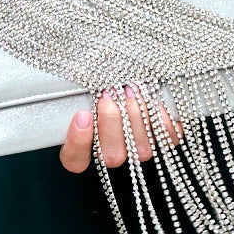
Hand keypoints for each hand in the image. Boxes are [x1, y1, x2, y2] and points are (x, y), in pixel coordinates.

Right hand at [58, 89, 177, 174]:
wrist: (134, 73)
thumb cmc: (104, 78)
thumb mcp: (83, 83)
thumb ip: (75, 93)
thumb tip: (65, 85)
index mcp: (85, 145)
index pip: (76, 161)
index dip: (79, 142)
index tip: (82, 115)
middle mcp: (114, 152)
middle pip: (112, 156)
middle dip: (111, 121)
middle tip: (109, 93)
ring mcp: (140, 149)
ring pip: (141, 150)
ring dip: (136, 117)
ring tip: (131, 90)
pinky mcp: (165, 139)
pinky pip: (168, 138)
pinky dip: (162, 118)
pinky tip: (153, 99)